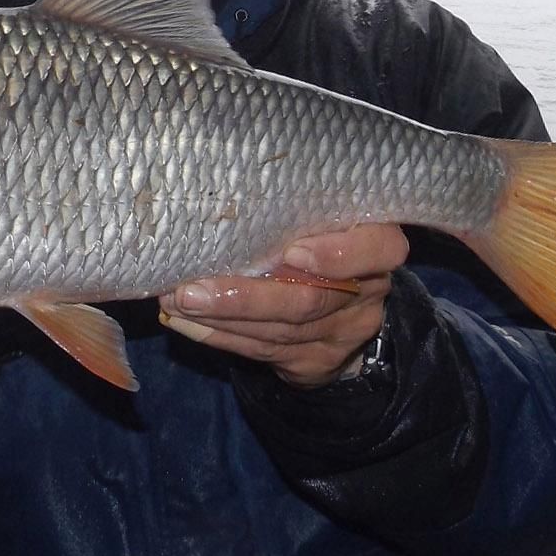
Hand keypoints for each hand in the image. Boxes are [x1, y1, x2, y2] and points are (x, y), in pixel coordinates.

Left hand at [158, 224, 408, 387]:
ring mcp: (344, 333)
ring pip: (280, 331)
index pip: (378, 250)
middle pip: (310, 301)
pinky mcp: (316, 361)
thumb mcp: (324, 218)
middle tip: (191, 290)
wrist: (341, 309)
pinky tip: (186, 324)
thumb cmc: (320, 238)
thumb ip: (295, 212)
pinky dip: (220, 336)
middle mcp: (369, 292)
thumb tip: (220, 194)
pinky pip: (263, 351)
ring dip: (221, 318)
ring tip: (177, 302)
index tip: (292, 252)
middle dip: (244, 298)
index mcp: (378, 246)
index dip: (336, 254)